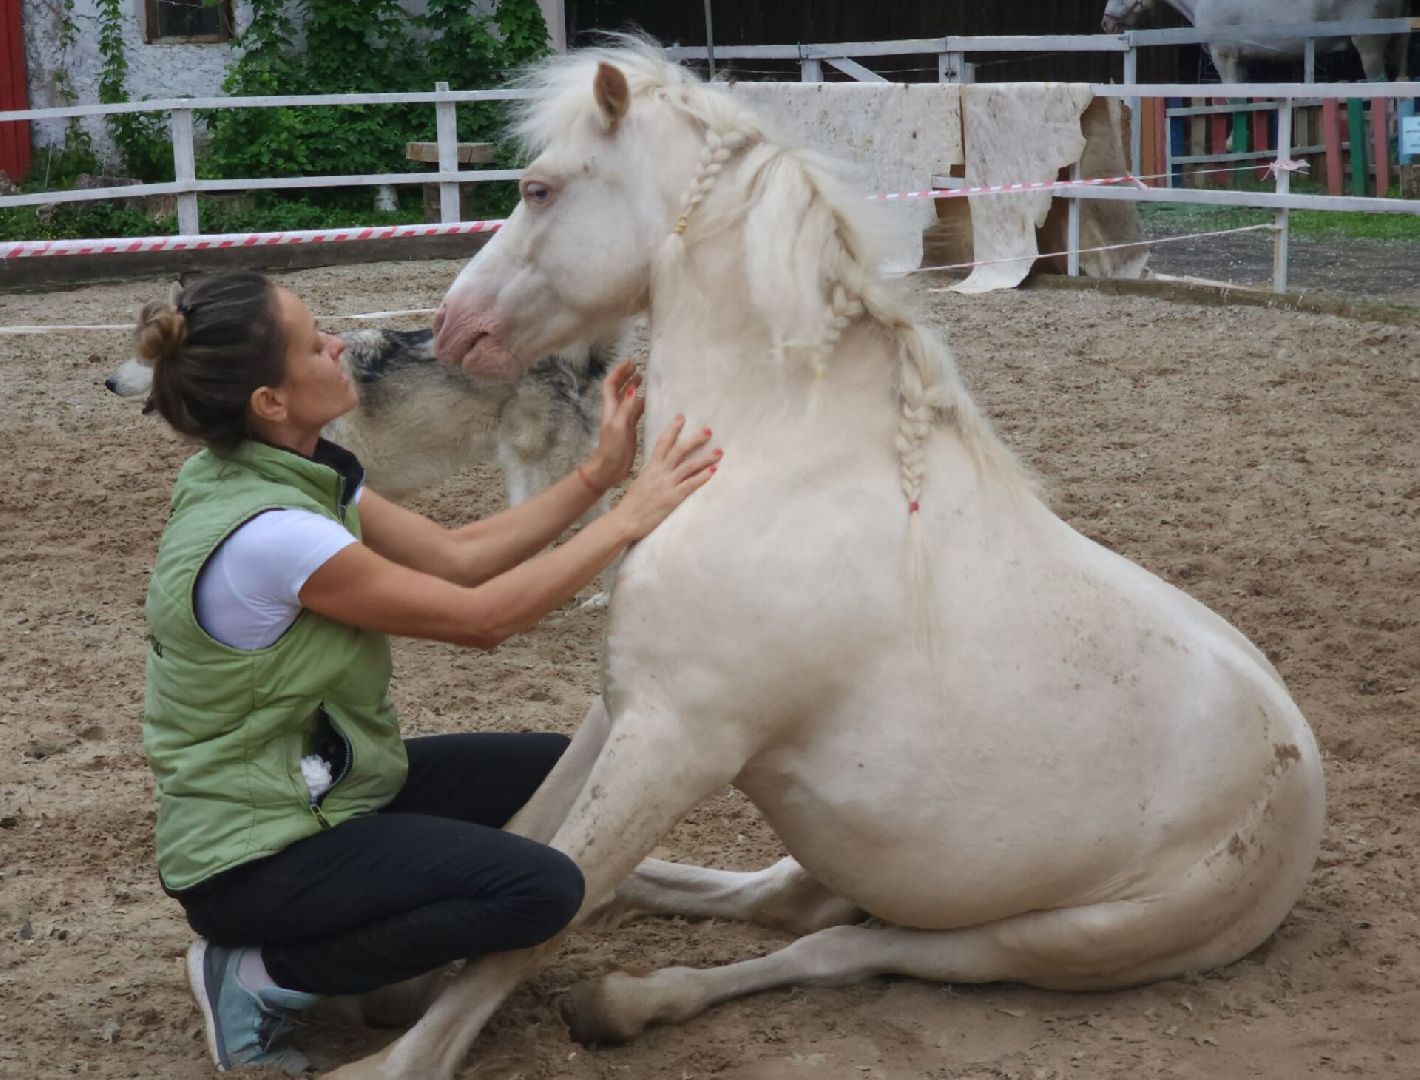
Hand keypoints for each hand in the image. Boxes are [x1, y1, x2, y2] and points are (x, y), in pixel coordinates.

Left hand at [583, 359, 643, 489]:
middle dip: (625, 376)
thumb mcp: (619, 426)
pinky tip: (649, 402)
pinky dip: (641, 403)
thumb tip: (632, 388)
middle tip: (637, 368)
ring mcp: (623, 420)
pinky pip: (635, 411)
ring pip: (627, 399)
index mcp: (611, 408)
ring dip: (633, 388)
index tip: (630, 363)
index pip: (611, 384)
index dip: (619, 372)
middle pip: (618, 389)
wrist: (609, 468)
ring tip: (643, 380)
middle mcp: (616, 411)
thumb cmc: (612, 448)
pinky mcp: (629, 429)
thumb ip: (626, 408)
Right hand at [613, 415, 718, 541]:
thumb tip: (661, 467)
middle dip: (695, 440)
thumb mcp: (640, 481)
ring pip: (689, 466)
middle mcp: (659, 472)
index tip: (681, 417)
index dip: (673, 429)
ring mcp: (667, 484)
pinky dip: (703, 476)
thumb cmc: (631, 504)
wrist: (625, 520)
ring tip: (719, 452)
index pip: (662, 442)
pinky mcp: (673, 498)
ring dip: (706, 458)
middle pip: (679, 450)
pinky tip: (714, 471)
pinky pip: (691, 484)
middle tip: (708, 431)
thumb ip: (652, 473)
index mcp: (650, 466)